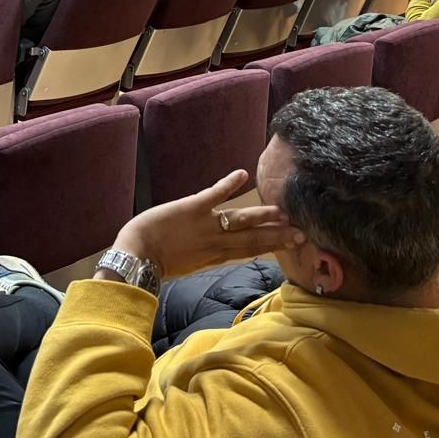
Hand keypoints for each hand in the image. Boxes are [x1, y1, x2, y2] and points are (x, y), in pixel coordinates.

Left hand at [103, 170, 304, 280]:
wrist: (135, 256)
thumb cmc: (155, 261)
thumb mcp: (188, 264)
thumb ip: (207, 255)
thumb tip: (223, 250)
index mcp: (215, 255)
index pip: (250, 249)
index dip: (273, 245)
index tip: (294, 243)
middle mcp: (216, 242)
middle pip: (253, 238)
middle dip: (278, 235)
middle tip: (302, 232)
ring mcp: (205, 225)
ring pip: (241, 220)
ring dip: (263, 216)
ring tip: (284, 212)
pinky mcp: (192, 208)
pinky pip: (214, 194)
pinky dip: (227, 184)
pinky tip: (243, 174)